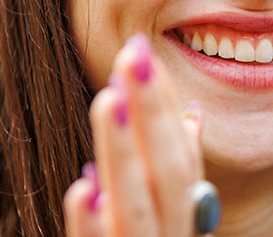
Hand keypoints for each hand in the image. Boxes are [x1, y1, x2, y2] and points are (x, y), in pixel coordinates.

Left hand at [64, 35, 207, 235]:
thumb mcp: (172, 214)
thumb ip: (177, 171)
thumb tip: (192, 113)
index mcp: (186, 215)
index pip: (182, 153)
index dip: (164, 104)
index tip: (144, 54)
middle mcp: (171, 234)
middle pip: (167, 171)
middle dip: (150, 113)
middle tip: (132, 56)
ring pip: (136, 204)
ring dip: (123, 151)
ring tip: (109, 100)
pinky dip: (91, 223)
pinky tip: (81, 189)